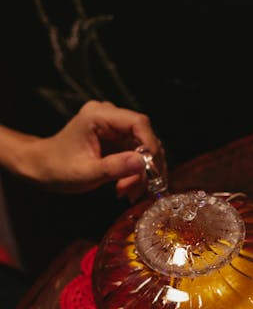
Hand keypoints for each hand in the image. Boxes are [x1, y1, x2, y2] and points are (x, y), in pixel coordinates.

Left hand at [25, 100, 164, 199]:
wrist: (43, 167)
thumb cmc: (57, 167)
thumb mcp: (86, 172)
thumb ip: (114, 167)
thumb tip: (143, 163)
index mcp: (98, 116)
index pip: (138, 122)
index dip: (150, 145)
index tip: (153, 170)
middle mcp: (109, 117)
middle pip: (144, 137)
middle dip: (145, 165)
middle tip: (138, 189)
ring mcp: (114, 128)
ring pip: (143, 149)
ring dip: (141, 173)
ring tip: (130, 192)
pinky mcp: (117, 140)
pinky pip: (136, 155)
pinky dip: (136, 173)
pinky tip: (128, 188)